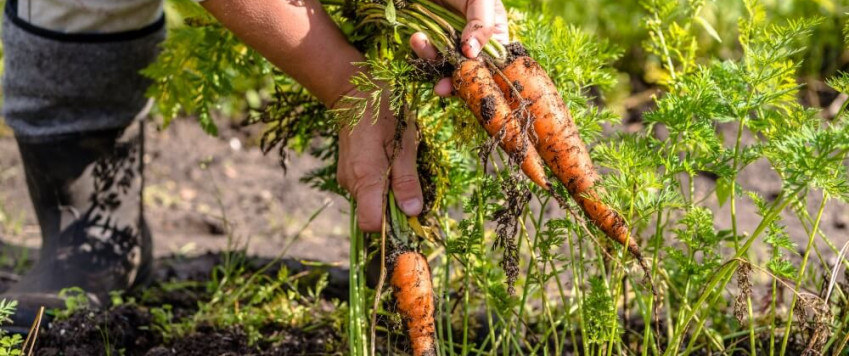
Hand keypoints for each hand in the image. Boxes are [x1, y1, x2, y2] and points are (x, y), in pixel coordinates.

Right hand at [336, 90, 422, 231]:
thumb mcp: (404, 145)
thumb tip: (413, 212)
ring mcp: (346, 178)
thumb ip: (406, 181)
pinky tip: (387, 161)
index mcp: (365, 179)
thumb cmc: (384, 114)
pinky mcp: (347, 172)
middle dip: (393, 206)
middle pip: (373, 213)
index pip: (371, 223)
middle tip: (409, 179)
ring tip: (398, 164)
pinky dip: (379, 183)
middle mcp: (350, 183)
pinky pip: (366, 189)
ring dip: (387, 192)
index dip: (391, 224)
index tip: (408, 211)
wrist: (355, 93)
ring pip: (370, 200)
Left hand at [409, 0, 508, 95]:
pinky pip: (427, 54)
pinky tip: (417, 37)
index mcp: (495, 35)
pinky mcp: (431, 38)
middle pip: (467, 72)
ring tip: (420, 40)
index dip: (482, 79)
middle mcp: (474, 43)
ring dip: (431, 59)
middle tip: (441, 87)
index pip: (494, 67)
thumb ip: (482, 25)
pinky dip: (420, 50)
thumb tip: (472, 54)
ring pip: (444, 65)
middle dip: (453, 79)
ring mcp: (451, 41)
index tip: (467, 84)